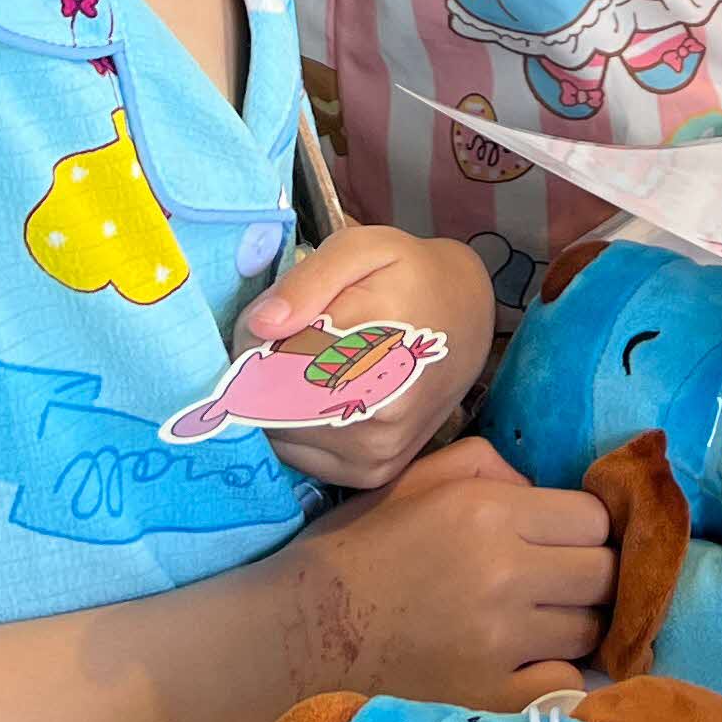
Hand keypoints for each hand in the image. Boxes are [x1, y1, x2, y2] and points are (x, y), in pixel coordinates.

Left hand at [243, 227, 491, 490]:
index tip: (271, 318)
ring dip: (273, 402)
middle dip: (260, 372)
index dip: (253, 339)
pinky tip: (317, 396)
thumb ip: (308, 279)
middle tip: (289, 339)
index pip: (270, 360)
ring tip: (307, 365)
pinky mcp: (370, 472)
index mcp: (376, 347)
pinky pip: (298, 457)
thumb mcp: (362, 248)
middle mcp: (378, 414)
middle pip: (268, 405)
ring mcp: (375, 451)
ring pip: (277, 435)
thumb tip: (262, 325)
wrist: (468, 318)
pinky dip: (292, 428)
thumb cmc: (409, 275)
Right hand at [278, 437, 613, 706]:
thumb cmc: (355, 551)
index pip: (593, 517)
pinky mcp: (492, 699)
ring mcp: (501, 643)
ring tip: (537, 623)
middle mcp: (504, 574)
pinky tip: (523, 665)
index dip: (582, 526)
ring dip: (573, 626)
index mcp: (486, 511)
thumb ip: (489, 465)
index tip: (560, 537)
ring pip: (591, 630)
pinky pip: (566, 685)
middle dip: (589, 573)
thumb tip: (543, 490)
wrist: (295, 638)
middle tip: (558, 582)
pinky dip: (554, 676)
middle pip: (604, 574)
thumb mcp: (414, 480)